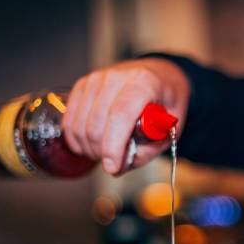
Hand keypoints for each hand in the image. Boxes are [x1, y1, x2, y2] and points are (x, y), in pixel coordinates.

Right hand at [63, 58, 189, 174]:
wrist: (159, 76)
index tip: (113, 168)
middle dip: (102, 153)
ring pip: (80, 125)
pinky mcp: (82, 85)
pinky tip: (90, 145)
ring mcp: (96, 80)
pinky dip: (76, 139)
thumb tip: (121, 165)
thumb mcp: (173, 127)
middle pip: (97, 124)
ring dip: (89, 148)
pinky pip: (70, 119)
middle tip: (115, 163)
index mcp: (144, 83)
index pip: (121, 115)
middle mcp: (116, 77)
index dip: (113, 146)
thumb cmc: (167, 100)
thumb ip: (150, 148)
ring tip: (105, 153)